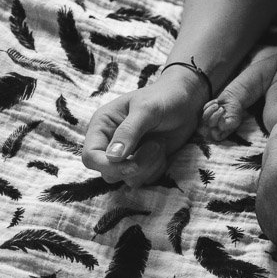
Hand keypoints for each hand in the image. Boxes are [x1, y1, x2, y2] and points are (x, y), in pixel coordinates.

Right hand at [82, 69, 204, 186]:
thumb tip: (112, 157)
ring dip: (149, 166)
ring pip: (128, 179)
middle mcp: (110, 143)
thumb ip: (128, 131)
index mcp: (102, 126)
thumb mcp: (146, 109)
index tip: (134, 166)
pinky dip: (157, 168)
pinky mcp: (142, 164)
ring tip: (160, 143)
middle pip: (108, 173)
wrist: (186, 101)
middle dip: (135, 166)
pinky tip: (163, 149)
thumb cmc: (164, 98)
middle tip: (156, 146)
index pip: (90, 157)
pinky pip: (145, 179)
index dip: (109, 166)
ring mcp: (126, 155)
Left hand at [200, 94, 244, 141]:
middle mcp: (216, 126)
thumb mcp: (235, 120)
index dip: (216, 131)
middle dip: (215, 115)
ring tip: (218, 105)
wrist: (233, 99)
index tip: (221, 120)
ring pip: (205, 117)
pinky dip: (211, 104)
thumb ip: (227, 125)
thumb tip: (218, 123)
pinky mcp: (207, 111)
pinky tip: (217, 102)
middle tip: (222, 109)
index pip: (216, 136)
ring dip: (211, 109)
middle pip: (210, 124)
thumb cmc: (235, 111)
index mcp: (223, 131)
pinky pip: (204, 109)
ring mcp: (210, 118)